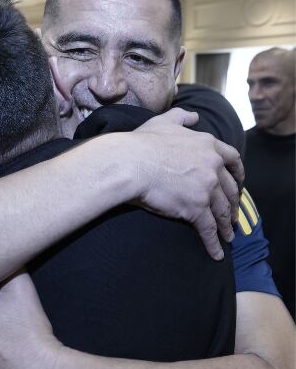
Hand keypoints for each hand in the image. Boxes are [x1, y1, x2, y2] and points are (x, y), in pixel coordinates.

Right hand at [125, 108, 242, 259]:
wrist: (128, 164)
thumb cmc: (141, 143)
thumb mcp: (163, 122)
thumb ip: (182, 117)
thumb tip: (194, 116)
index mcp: (208, 145)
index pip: (233, 159)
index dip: (238, 173)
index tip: (239, 183)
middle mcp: (213, 166)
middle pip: (231, 188)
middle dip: (234, 203)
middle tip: (232, 213)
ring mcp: (206, 188)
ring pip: (222, 211)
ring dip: (226, 225)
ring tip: (228, 236)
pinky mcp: (195, 208)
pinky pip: (208, 229)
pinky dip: (214, 242)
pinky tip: (216, 252)